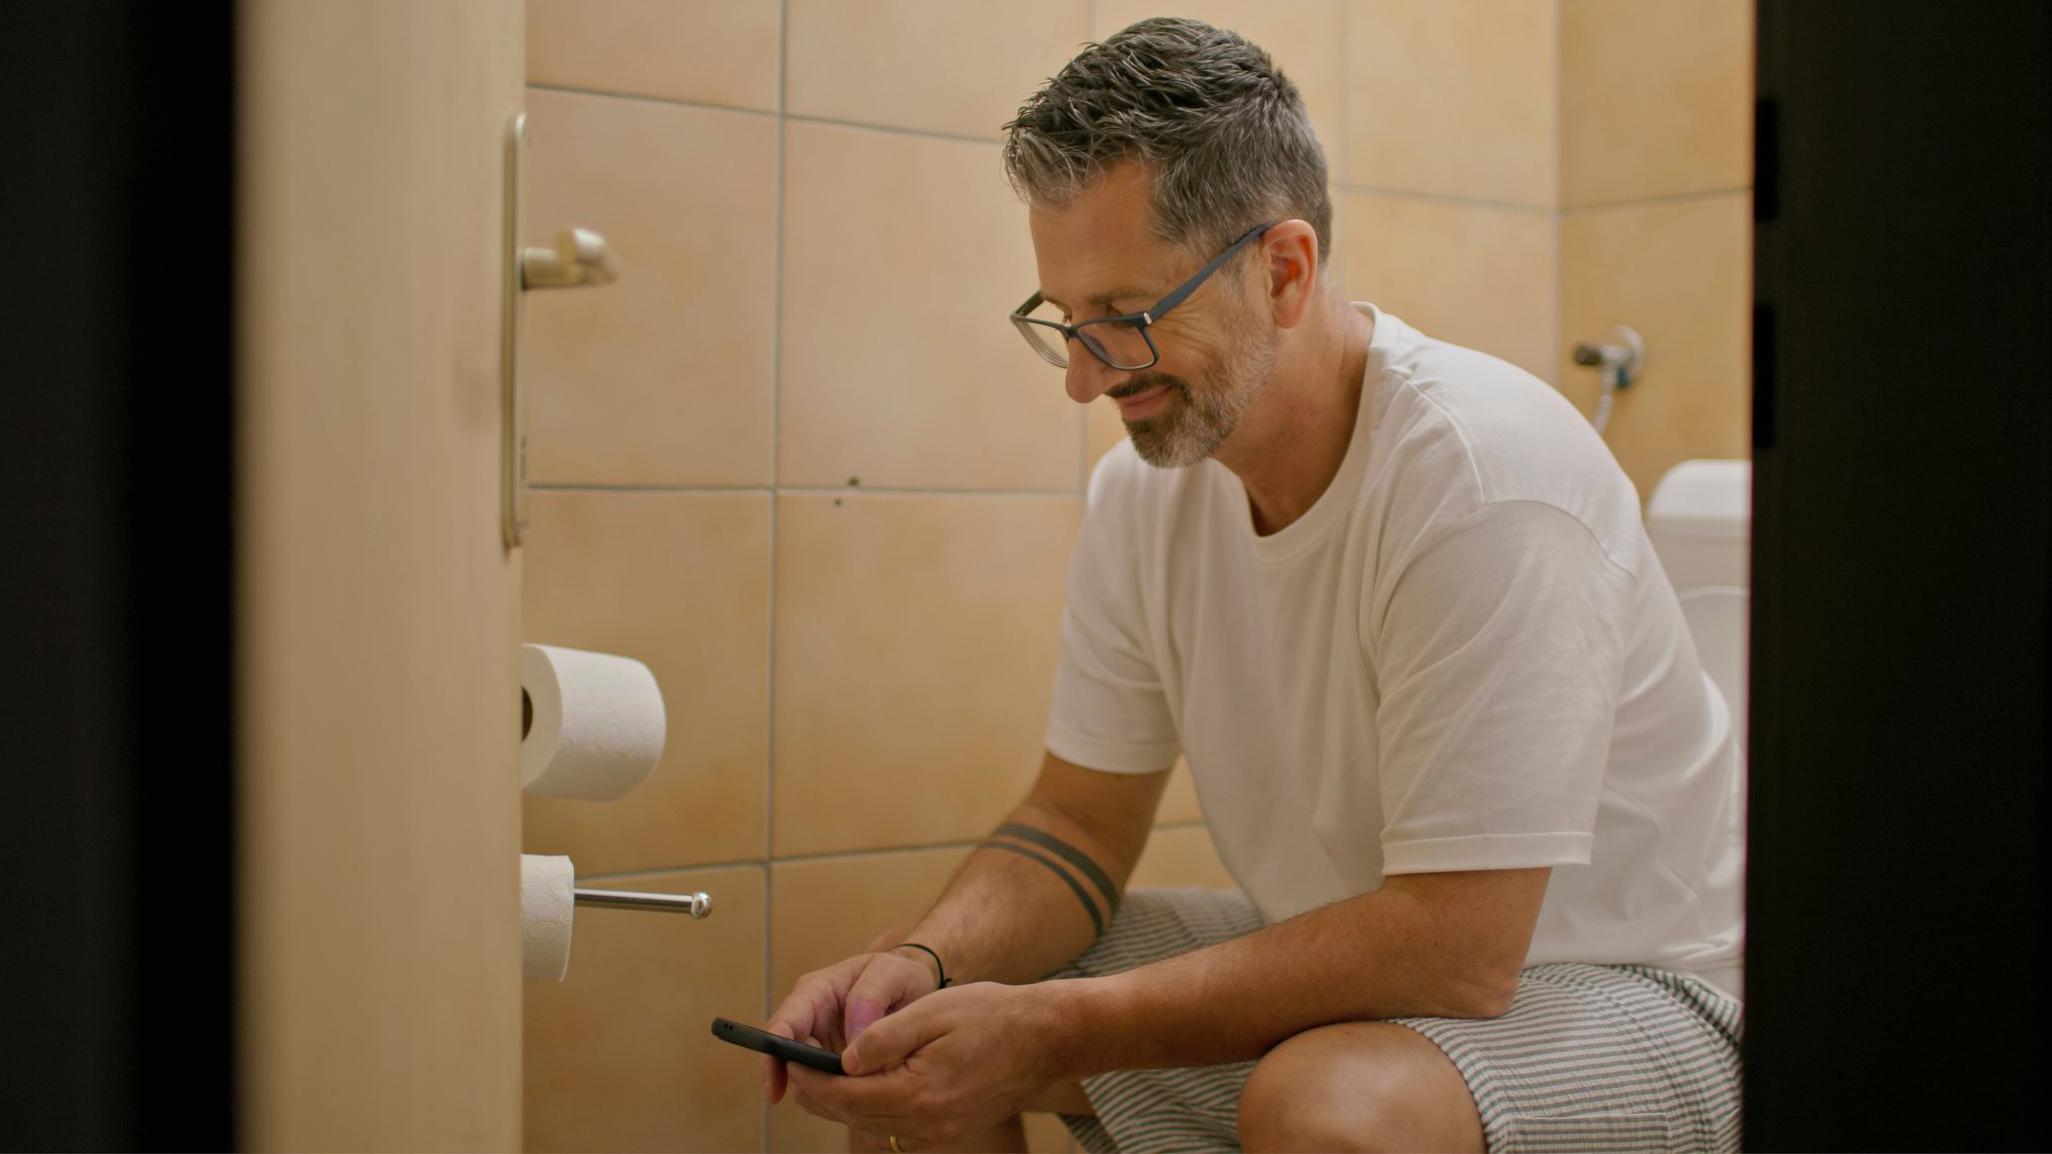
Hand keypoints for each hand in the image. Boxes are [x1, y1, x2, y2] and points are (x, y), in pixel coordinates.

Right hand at [762, 948, 939, 1103]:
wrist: (913, 990)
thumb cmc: (898, 977)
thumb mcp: (891, 973)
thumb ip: (870, 997)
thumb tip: (852, 1039)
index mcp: (815, 991)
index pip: (783, 1024)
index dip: (774, 1056)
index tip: (775, 1087)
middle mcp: (810, 1019)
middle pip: (787, 1058)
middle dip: (802, 1082)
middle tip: (832, 1098)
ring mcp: (819, 1044)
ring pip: (803, 1078)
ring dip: (820, 1094)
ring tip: (852, 1100)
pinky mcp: (831, 1065)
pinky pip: (823, 1088)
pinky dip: (834, 1099)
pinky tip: (855, 1101)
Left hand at [784, 980, 1077, 1149]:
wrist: (1045, 1038)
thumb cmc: (992, 1015)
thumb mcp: (932, 1012)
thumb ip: (882, 1038)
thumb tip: (842, 1059)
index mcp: (917, 1093)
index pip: (843, 1094)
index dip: (809, 1076)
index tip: (789, 1057)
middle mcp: (925, 1125)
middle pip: (851, 1116)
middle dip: (819, 1091)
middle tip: (796, 1065)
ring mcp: (938, 1135)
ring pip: (870, 1125)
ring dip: (843, 1102)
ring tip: (823, 1074)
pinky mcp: (947, 1133)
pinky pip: (895, 1128)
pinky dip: (872, 1108)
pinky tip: (866, 1086)